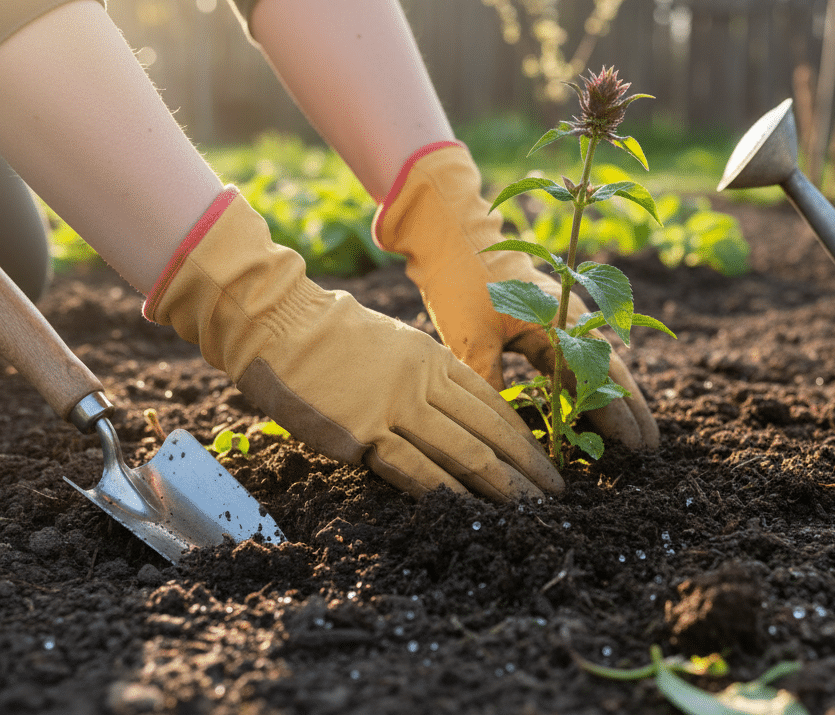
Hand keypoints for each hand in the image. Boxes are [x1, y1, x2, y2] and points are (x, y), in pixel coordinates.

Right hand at [146, 187, 562, 501]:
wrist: (276, 321)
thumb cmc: (323, 333)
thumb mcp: (389, 343)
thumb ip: (419, 375)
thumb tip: (442, 408)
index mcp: (432, 358)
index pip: (492, 405)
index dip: (524, 438)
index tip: (546, 462)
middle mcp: (424, 382)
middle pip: (491, 430)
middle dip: (529, 466)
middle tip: (558, 495)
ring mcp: (396, 406)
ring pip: (467, 451)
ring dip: (504, 486)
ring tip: (531, 511)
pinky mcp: (364, 432)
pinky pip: (418, 469)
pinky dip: (451, 494)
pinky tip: (473, 514)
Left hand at [375, 143, 658, 449]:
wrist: (449, 234)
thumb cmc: (461, 281)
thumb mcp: (471, 337)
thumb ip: (490, 383)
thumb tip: (502, 434)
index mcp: (558, 324)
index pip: (596, 378)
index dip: (616, 414)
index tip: (634, 446)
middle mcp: (569, 319)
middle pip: (609, 371)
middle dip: (630, 409)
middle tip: (650, 447)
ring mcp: (560, 317)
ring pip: (596, 364)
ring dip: (614, 397)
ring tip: (633, 432)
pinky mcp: (544, 318)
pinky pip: (576, 356)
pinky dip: (588, 382)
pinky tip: (590, 403)